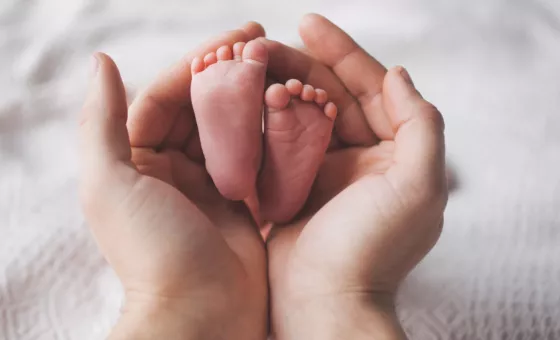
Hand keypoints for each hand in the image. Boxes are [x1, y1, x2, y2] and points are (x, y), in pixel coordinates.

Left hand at [79, 23, 267, 339]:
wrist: (200, 313)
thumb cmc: (152, 250)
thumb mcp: (110, 183)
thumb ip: (102, 122)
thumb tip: (101, 62)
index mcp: (137, 160)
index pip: (165, 96)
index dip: (196, 64)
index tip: (234, 39)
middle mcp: (171, 169)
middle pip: (201, 108)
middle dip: (228, 75)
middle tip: (262, 44)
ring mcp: (209, 184)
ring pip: (230, 128)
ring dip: (251, 99)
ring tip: (279, 70)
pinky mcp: (241, 201)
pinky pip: (255, 156)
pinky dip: (269, 133)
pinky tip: (288, 110)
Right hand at [264, 15, 446, 338]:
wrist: (324, 304)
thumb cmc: (372, 249)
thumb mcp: (419, 185)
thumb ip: (420, 125)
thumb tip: (398, 74)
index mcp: (393, 152)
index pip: (369, 88)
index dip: (342, 52)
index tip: (308, 22)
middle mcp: (360, 158)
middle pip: (329, 95)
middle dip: (299, 65)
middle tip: (262, 43)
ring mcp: (322, 172)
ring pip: (299, 115)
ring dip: (276, 88)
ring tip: (248, 65)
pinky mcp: (290, 187)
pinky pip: (275, 142)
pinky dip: (261, 121)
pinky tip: (242, 101)